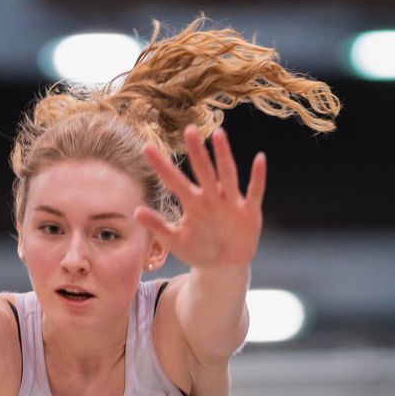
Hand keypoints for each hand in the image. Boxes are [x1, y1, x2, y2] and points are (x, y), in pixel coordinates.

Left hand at [137, 125, 265, 268]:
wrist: (224, 266)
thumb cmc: (198, 249)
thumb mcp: (176, 241)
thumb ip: (158, 226)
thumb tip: (135, 211)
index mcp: (192, 203)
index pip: (174, 181)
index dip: (162, 166)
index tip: (147, 147)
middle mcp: (211, 197)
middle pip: (202, 171)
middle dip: (196, 152)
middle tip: (189, 129)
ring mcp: (230, 203)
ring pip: (227, 175)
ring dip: (224, 156)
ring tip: (220, 134)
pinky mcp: (249, 213)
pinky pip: (254, 192)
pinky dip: (257, 178)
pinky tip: (259, 159)